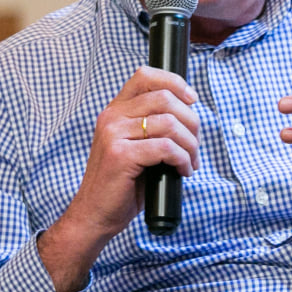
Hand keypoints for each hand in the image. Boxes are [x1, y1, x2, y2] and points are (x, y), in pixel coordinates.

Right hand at [38, 67, 198, 291]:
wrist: (95, 214)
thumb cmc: (121, 185)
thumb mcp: (135, 148)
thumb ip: (153, 128)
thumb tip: (190, 118)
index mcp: (115, 111)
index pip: (145, 76)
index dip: (174, 82)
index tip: (192, 100)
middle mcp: (112, 117)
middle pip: (164, 98)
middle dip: (191, 121)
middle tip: (195, 144)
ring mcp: (114, 135)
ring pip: (169, 123)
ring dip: (190, 144)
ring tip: (191, 161)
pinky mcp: (121, 155)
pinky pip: (165, 147)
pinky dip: (182, 159)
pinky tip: (183, 170)